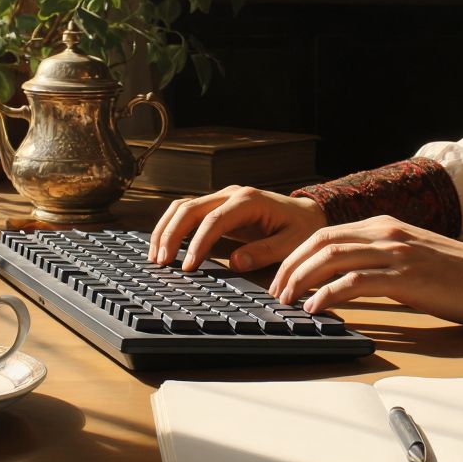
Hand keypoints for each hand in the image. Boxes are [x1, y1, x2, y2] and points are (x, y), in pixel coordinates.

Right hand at [149, 186, 328, 271]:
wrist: (306, 212)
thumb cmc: (301, 228)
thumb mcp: (292, 242)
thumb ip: (266, 251)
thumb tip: (236, 262)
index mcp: (249, 200)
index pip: (214, 219)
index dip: (198, 243)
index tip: (188, 267)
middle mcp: (231, 194)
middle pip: (190, 208)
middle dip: (171, 235)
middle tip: (161, 263)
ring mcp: (221, 198)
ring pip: (182, 207)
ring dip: (165, 230)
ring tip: (156, 257)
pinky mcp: (216, 208)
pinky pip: (187, 213)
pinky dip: (172, 228)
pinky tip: (164, 248)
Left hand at [269, 215, 462, 326]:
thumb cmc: (461, 276)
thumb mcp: (413, 259)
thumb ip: (381, 263)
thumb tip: (345, 284)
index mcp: (385, 226)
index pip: (325, 234)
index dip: (296, 255)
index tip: (281, 279)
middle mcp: (386, 233)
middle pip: (320, 242)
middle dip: (290, 266)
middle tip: (276, 293)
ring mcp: (397, 253)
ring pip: (332, 257)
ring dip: (302, 280)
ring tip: (288, 302)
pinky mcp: (407, 277)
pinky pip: (357, 282)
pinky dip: (330, 294)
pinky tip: (317, 309)